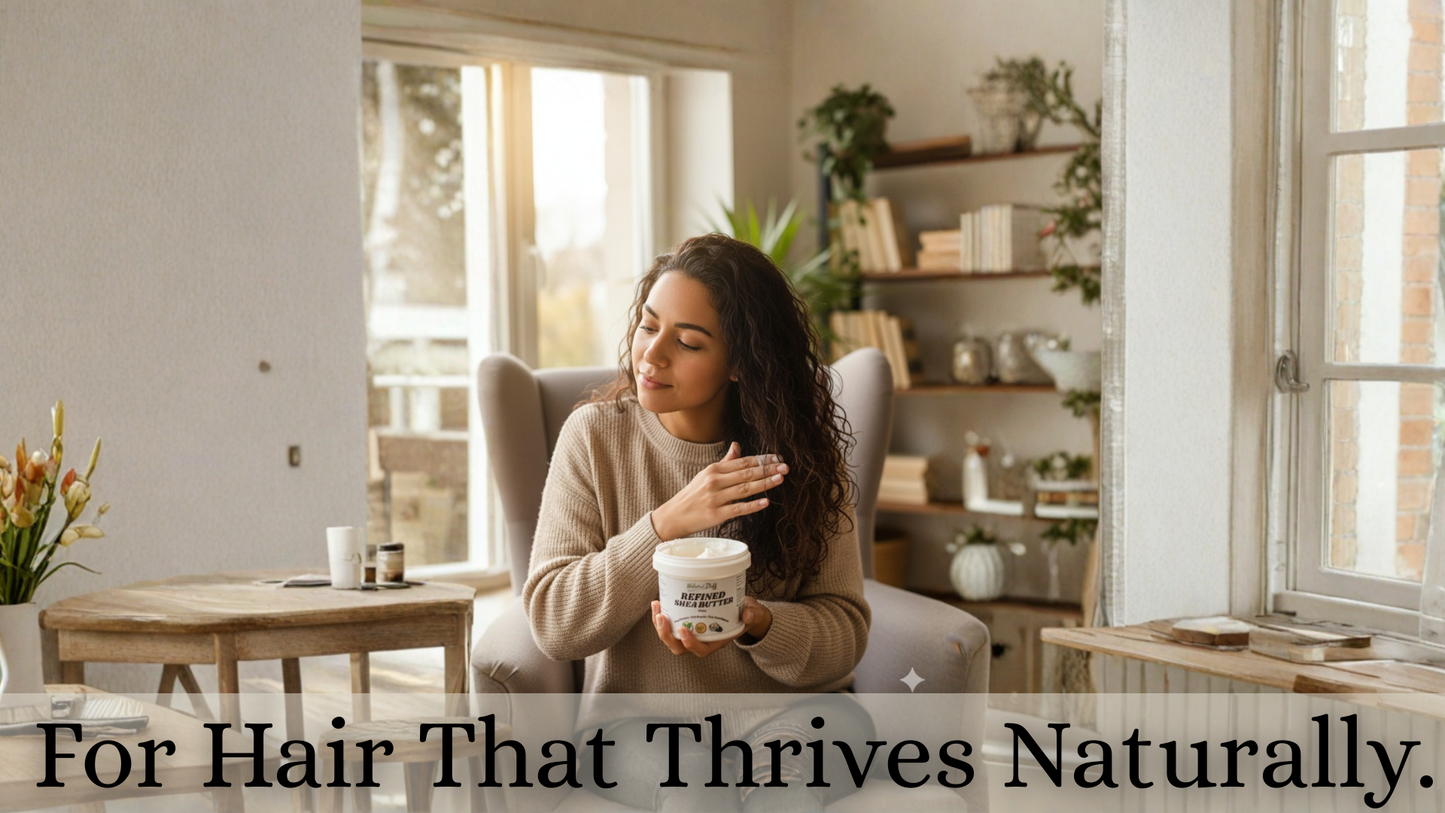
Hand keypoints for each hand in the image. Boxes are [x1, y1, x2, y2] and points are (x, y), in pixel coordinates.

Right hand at [650, 442, 787, 540]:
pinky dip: (753, 506)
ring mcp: (715, 498)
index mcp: (713, 470)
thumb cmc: (692, 495)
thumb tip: (737, 446)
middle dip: (768, 469)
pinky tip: (766, 502)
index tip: (778, 457)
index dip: (762, 459)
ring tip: (780, 479)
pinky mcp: (716, 515)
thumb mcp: (705, 475)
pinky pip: (738, 509)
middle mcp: (714, 481)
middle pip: (746, 473)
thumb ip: (725, 462)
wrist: (672, 516)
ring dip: (764, 484)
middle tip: (785, 467)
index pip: (742, 462)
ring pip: (744, 489)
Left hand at [651, 598, 772, 656]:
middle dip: (666, 634)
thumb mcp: (753, 613)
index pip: (700, 650)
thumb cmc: (745, 614)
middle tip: (662, 616)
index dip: (690, 643)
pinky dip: (661, 617)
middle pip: (678, 647)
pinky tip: (658, 603)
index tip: (683, 629)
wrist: (742, 611)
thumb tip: (747, 614)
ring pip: (670, 638)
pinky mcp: (685, 623)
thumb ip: (752, 614)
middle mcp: (700, 641)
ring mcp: (691, 634)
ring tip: (657, 607)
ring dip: (660, 625)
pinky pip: (669, 626)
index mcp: (715, 642)